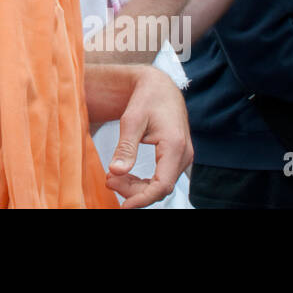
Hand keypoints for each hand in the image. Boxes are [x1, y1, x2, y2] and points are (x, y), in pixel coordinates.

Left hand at [106, 66, 192, 208]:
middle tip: (108, 181)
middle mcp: (183, 154)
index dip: (142, 199)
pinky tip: (124, 174)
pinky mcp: (176, 157)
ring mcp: (182, 157)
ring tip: (112, 177)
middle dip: (133, 190)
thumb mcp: (132, 120)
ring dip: (137, 186)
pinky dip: (143, 180)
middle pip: (160, 187)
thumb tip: (115, 172)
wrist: (160, 86)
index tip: (123, 206)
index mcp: (175, 146)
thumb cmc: (147, 99)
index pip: (162, 185)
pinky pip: (161, 177)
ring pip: (160, 184)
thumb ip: (125, 147)